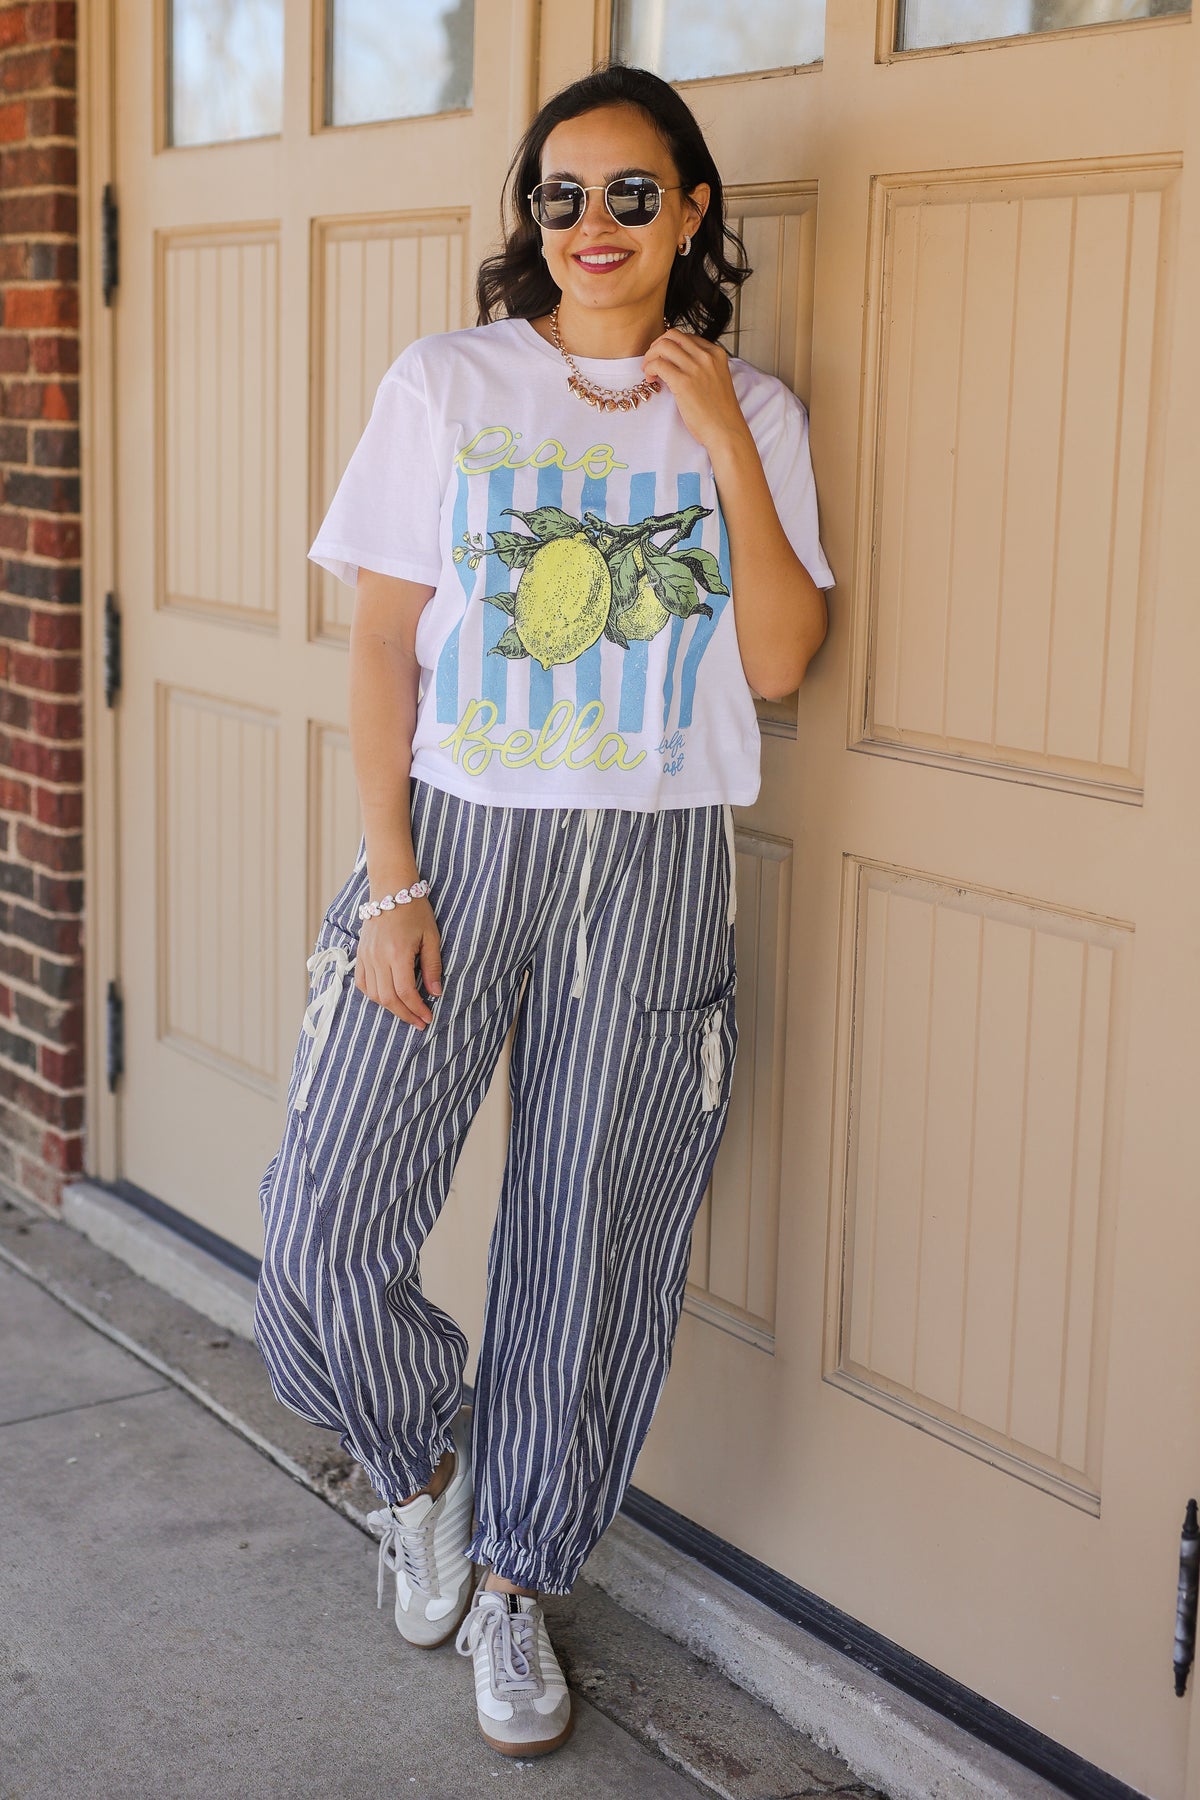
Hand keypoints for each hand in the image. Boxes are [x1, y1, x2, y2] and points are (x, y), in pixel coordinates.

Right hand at [355, 898, 441, 1028]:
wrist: (390, 889)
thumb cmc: (415, 910)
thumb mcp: (431, 937)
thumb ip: (432, 966)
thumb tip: (435, 992)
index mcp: (397, 953)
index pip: (405, 992)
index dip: (417, 1009)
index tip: (427, 1018)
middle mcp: (378, 957)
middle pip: (388, 998)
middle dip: (405, 1014)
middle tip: (419, 1022)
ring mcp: (366, 956)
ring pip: (374, 994)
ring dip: (390, 1008)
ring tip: (406, 1012)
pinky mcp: (360, 954)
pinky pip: (363, 983)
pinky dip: (374, 995)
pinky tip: (387, 998)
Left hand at [640, 329, 751, 455]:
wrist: (726, 431)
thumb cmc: (720, 412)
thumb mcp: (716, 379)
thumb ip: (702, 366)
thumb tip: (678, 363)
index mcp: (717, 353)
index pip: (686, 337)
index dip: (670, 345)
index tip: (664, 358)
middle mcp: (707, 356)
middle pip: (672, 336)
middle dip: (657, 346)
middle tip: (652, 361)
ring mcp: (695, 368)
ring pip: (663, 346)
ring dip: (650, 356)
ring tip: (649, 372)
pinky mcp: (684, 382)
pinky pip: (658, 364)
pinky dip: (649, 369)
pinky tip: (651, 380)